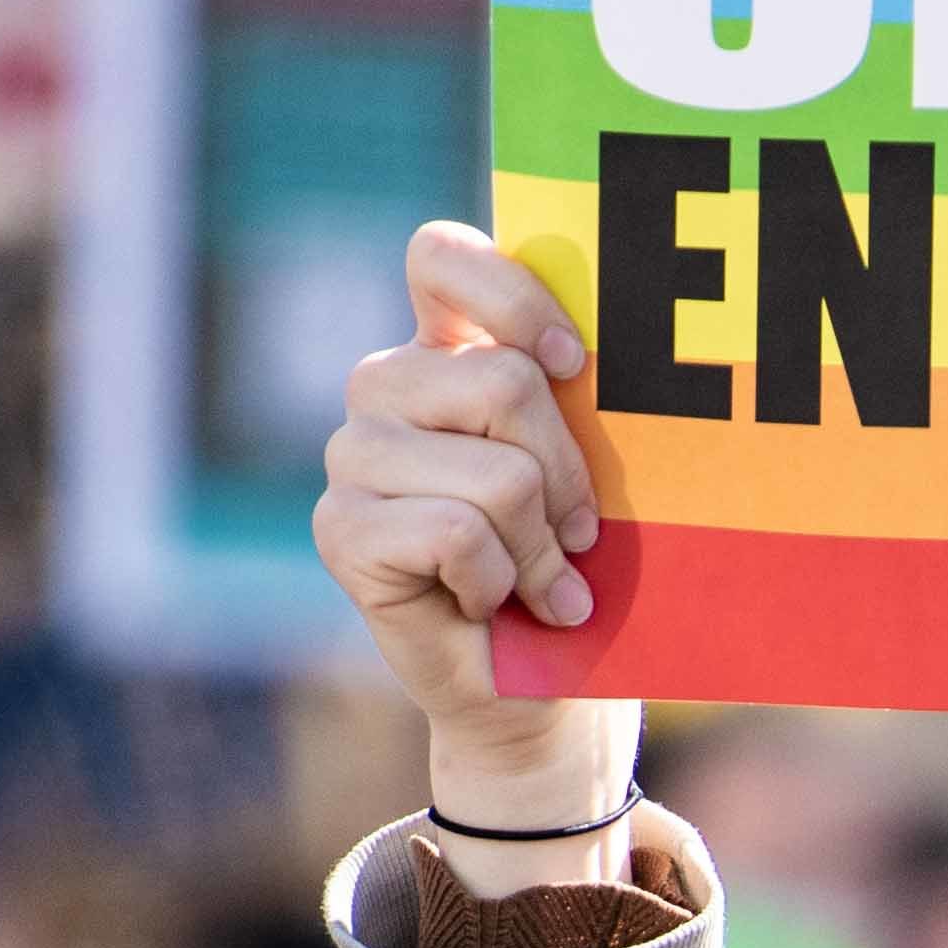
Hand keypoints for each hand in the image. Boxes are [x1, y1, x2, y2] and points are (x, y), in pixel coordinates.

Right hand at [319, 225, 650, 849]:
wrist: (542, 691)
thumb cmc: (578, 569)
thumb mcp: (595, 472)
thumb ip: (581, 402)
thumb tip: (606, 364)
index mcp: (444, 349)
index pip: (441, 256)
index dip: (512, 298)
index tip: (576, 364)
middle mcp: (386, 389)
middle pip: (501, 380)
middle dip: (568, 473)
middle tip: (580, 534)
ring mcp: (352, 456)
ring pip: (493, 471)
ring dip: (540, 543)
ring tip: (543, 581)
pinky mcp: (341, 530)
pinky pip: (453, 531)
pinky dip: (500, 581)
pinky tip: (494, 604)